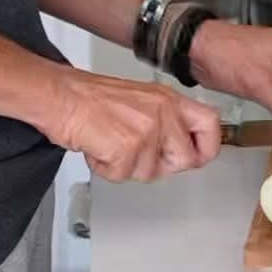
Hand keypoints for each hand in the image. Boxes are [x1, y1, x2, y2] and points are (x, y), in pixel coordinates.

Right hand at [39, 68, 221, 182]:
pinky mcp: (127, 147)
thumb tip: (182, 148)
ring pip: (150, 173)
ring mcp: (146, 130)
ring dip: (126, 166)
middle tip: (135, 151)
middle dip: (158, 164)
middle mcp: (162, 111)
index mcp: (168, 98)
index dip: (207, 148)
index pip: (210, 123)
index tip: (197, 157)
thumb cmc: (91, 98)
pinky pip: (122, 175)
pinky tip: (98, 146)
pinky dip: (106, 168)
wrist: (60, 95)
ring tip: (110, 141)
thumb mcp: (141, 99)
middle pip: (183, 160)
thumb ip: (166, 120)